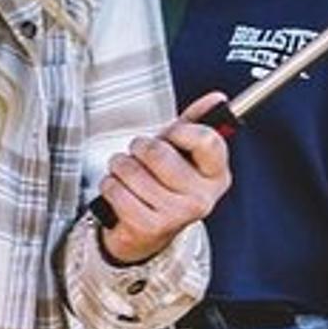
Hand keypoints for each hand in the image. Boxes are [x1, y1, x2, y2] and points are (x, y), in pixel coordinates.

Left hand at [95, 92, 231, 264]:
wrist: (148, 230)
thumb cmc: (165, 183)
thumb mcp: (183, 151)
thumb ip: (197, 122)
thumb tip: (217, 99)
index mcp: (216, 175)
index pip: (206, 140)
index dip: (180, 130)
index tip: (172, 134)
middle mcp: (202, 197)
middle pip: (159, 152)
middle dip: (140, 147)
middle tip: (140, 153)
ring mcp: (177, 214)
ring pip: (132, 169)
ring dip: (120, 165)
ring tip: (127, 172)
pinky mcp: (149, 226)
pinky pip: (116, 190)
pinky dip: (110, 184)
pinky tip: (120, 189)